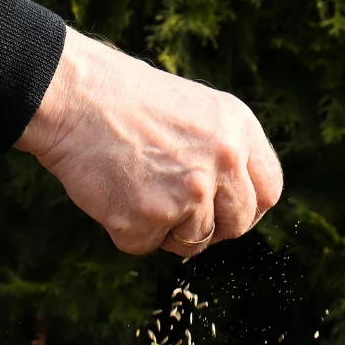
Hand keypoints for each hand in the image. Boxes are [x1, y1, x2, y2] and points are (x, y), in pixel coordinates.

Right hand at [16, 29, 283, 257]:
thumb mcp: (197, 111)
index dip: (245, 208)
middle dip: (210, 227)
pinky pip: (146, 246)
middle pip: (237, 225)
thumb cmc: (128, 102)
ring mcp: (188, 195)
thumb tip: (233, 203)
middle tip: (175, 209)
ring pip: (193, 242)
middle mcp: (223, 164)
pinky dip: (126, 230)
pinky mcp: (148, 219)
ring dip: (165, 229)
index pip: (267, 192)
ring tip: (136, 187)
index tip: (224, 212)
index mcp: (239, 132)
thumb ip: (225, 153)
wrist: (76, 98)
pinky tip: (114, 193)